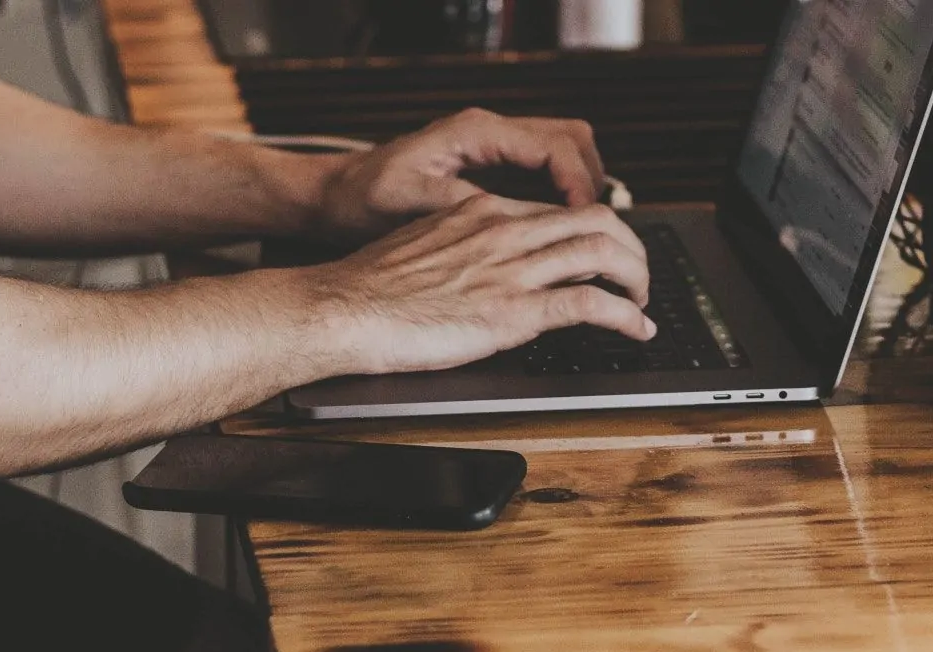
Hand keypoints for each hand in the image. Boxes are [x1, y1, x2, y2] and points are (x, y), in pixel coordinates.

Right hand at [301, 194, 651, 375]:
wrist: (343, 308)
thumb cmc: (369, 288)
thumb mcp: (423, 247)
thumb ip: (463, 248)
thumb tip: (485, 267)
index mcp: (481, 213)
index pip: (558, 210)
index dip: (595, 231)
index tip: (606, 254)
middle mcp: (504, 232)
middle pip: (596, 220)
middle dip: (631, 247)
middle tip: (638, 276)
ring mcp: (512, 270)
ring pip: (604, 253)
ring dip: (638, 280)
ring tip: (644, 303)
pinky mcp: (514, 311)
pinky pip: (591, 305)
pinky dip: (627, 317)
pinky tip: (637, 330)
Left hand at [311, 108, 606, 245]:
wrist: (333, 198)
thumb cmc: (362, 200)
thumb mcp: (410, 205)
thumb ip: (464, 208)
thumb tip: (516, 222)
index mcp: (476, 133)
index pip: (555, 147)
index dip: (580, 186)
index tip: (587, 224)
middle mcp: (490, 132)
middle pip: (574, 141)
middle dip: (594, 184)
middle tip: (598, 232)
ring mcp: (493, 147)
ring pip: (565, 154)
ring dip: (582, 191)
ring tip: (586, 237)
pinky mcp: (490, 167)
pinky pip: (544, 173)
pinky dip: (561, 199)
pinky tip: (558, 235)